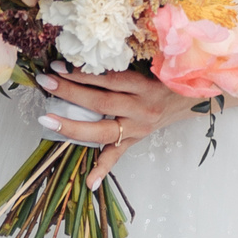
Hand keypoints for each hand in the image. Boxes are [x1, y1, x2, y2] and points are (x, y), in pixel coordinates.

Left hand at [37, 63, 196, 185]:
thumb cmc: (165, 77)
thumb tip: (86, 55)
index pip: (109, 79)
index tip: (58, 65)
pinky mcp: (135, 141)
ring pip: (103, 130)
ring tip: (48, 120)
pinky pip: (117, 156)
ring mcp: (137, 128)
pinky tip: (88, 181)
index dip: (83, 73)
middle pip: (101, 102)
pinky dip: (102, 169)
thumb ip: (122, 64)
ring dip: (73, 126)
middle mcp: (141, 108)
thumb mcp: (150, 66)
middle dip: (70, 92)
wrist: (191, 98)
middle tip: (46, 82)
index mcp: (144, 86)